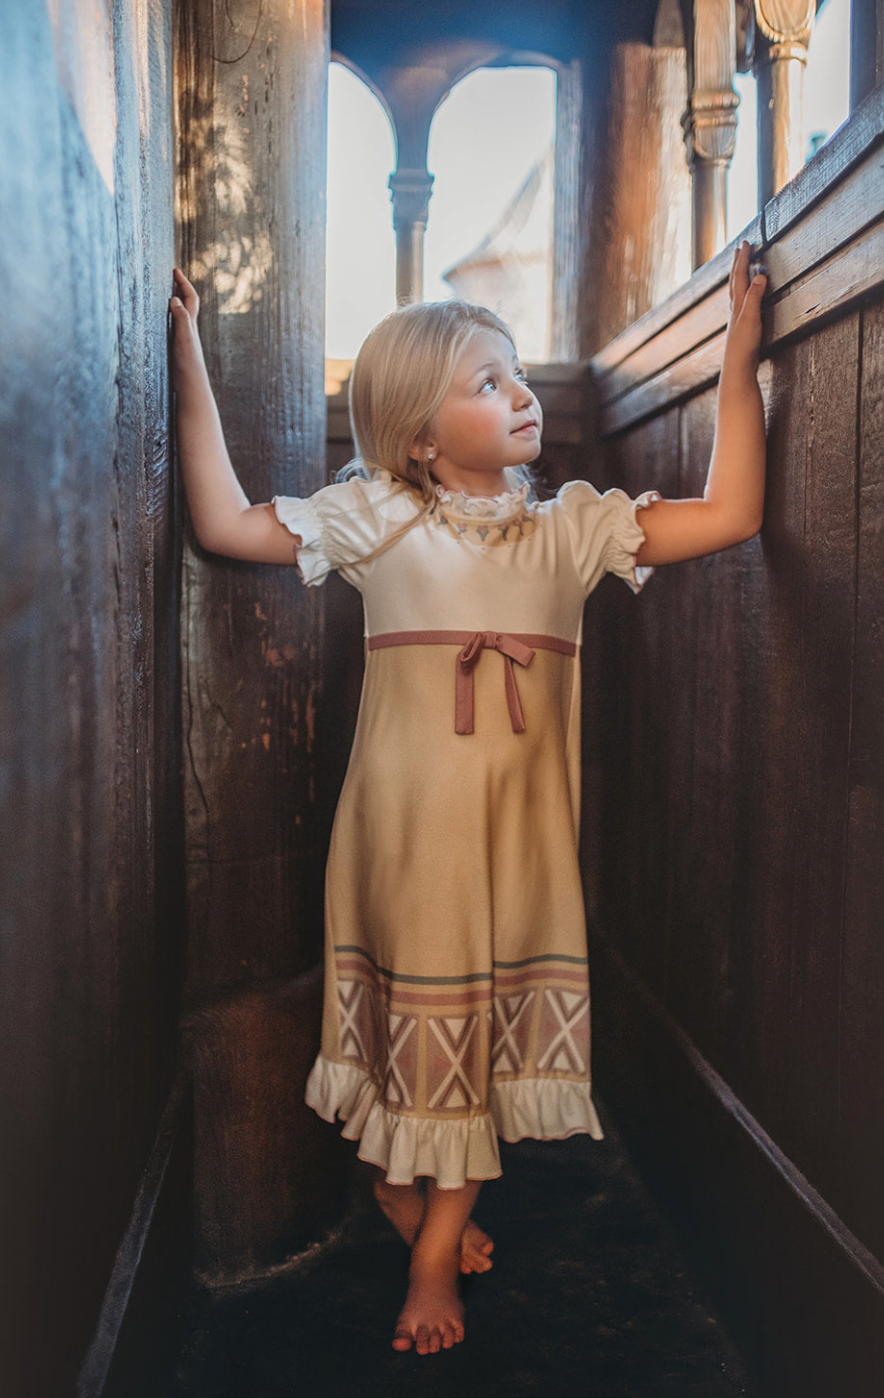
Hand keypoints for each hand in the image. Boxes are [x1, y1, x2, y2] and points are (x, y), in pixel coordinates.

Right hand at [169, 268, 203, 383]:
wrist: (191, 387)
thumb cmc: (188, 364)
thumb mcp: (184, 339)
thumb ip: (181, 319)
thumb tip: (175, 299)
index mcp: (190, 324)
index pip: (189, 297)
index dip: (183, 282)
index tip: (175, 270)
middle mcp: (188, 329)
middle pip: (186, 303)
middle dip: (179, 288)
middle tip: (170, 277)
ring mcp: (183, 339)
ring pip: (180, 315)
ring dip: (174, 302)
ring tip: (164, 293)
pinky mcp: (177, 349)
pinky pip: (173, 327)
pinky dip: (168, 318)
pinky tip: (160, 322)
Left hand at [724, 240, 766, 373]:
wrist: (738, 369)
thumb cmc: (744, 346)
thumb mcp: (751, 318)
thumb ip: (755, 296)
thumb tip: (760, 275)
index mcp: (738, 304)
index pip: (740, 276)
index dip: (743, 259)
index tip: (746, 243)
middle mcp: (735, 309)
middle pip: (735, 281)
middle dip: (738, 264)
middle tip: (739, 249)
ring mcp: (737, 318)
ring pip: (736, 292)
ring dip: (738, 277)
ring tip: (740, 268)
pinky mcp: (742, 328)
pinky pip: (741, 303)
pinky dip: (743, 294)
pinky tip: (744, 299)